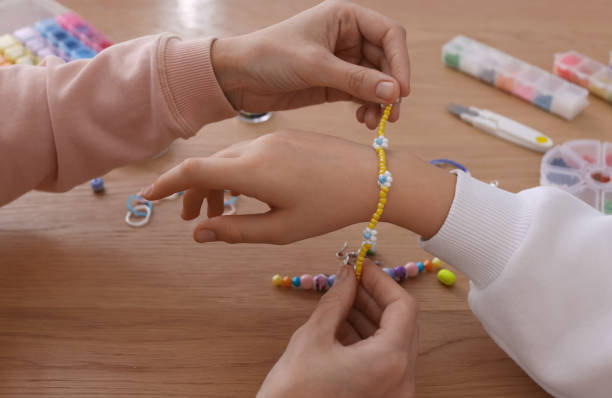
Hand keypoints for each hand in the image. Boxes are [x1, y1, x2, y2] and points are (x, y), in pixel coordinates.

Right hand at [140, 131, 455, 243]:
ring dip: (217, 184)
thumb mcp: (281, 229)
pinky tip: (247, 193)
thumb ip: (235, 230)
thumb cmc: (329, 208)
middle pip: (208, 166)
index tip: (146, 197)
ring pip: (229, 160)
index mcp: (252, 170)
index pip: (192, 172)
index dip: (165, 185)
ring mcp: (272, 138)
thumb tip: (198, 233)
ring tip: (219, 212)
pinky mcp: (285, 136)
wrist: (372, 178)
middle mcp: (256, 147)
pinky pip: (249, 153)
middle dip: (193, 193)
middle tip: (192, 220)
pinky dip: (238, 173)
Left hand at [211, 0, 410, 128]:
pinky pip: (361, 95)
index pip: (389, 34)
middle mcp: (347, 37)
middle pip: (386, 61)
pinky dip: (367, 108)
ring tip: (376, 122)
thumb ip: (355, 79)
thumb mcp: (314, 66)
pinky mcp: (334, 84)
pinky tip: (364, 121)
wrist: (237, 78)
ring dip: (381, 102)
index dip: (400, 60)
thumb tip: (395, 92)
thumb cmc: (269, 57)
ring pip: (376, 81)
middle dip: (391, 87)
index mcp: (344, 18)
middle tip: (393, 113)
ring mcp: (342, 62)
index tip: (402, 90)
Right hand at [257, 261, 417, 397]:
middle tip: (352, 280)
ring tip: (344, 299)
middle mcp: (401, 380)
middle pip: (402, 324)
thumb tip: (346, 277)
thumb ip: (336, 301)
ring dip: (371, 317)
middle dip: (376, 298)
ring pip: (393, 342)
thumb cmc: (294, 394)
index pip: (403, 307)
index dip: (382, 282)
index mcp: (390, 362)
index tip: (362, 268)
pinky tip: (343, 324)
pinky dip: (368, 339)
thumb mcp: (313, 337)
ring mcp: (394, 393)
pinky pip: (384, 360)